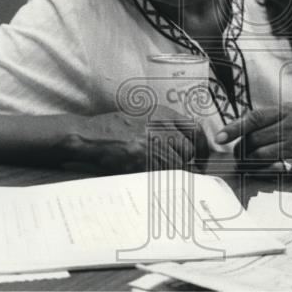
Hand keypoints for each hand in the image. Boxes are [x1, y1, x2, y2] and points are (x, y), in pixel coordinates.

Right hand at [60, 108, 202, 173]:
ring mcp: (150, 143)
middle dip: (183, 161)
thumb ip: (167, 126)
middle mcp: (159, 126)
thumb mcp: (144, 116)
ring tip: (155, 169)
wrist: (90, 136)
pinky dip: (159, 178)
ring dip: (170, 171)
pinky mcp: (141, 160)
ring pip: (176, 165)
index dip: (202, 146)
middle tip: (173, 167)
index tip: (201, 156)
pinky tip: (147, 173)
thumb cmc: (116, 127)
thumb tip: (191, 145)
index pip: (195, 129)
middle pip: (187, 150)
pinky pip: (161, 174)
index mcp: (162, 113)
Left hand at [215, 105, 291, 171]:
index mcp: (285, 112)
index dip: (233, 128)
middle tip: (238, 151)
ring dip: (247, 160)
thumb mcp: (291, 111)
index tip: (219, 137)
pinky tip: (258, 169)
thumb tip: (239, 127)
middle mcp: (289, 127)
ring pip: (260, 155)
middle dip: (240, 148)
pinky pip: (273, 168)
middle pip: (253, 139)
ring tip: (245, 161)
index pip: (254, 118)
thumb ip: (268, 117)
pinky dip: (261, 170)